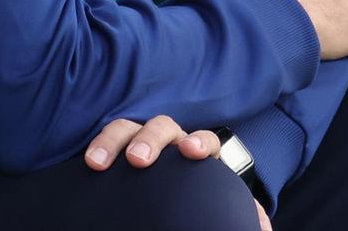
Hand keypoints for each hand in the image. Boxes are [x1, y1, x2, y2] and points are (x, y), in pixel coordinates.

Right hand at [82, 121, 271, 226]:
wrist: (179, 210)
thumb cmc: (203, 209)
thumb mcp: (224, 214)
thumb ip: (244, 218)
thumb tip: (261, 228)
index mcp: (201, 156)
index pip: (206, 140)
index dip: (200, 142)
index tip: (192, 152)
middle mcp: (170, 146)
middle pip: (163, 127)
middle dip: (150, 139)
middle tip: (138, 160)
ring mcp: (143, 147)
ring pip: (129, 129)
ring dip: (113, 140)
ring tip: (97, 162)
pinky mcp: (118, 157)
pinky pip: (106, 144)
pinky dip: (97, 147)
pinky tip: (85, 163)